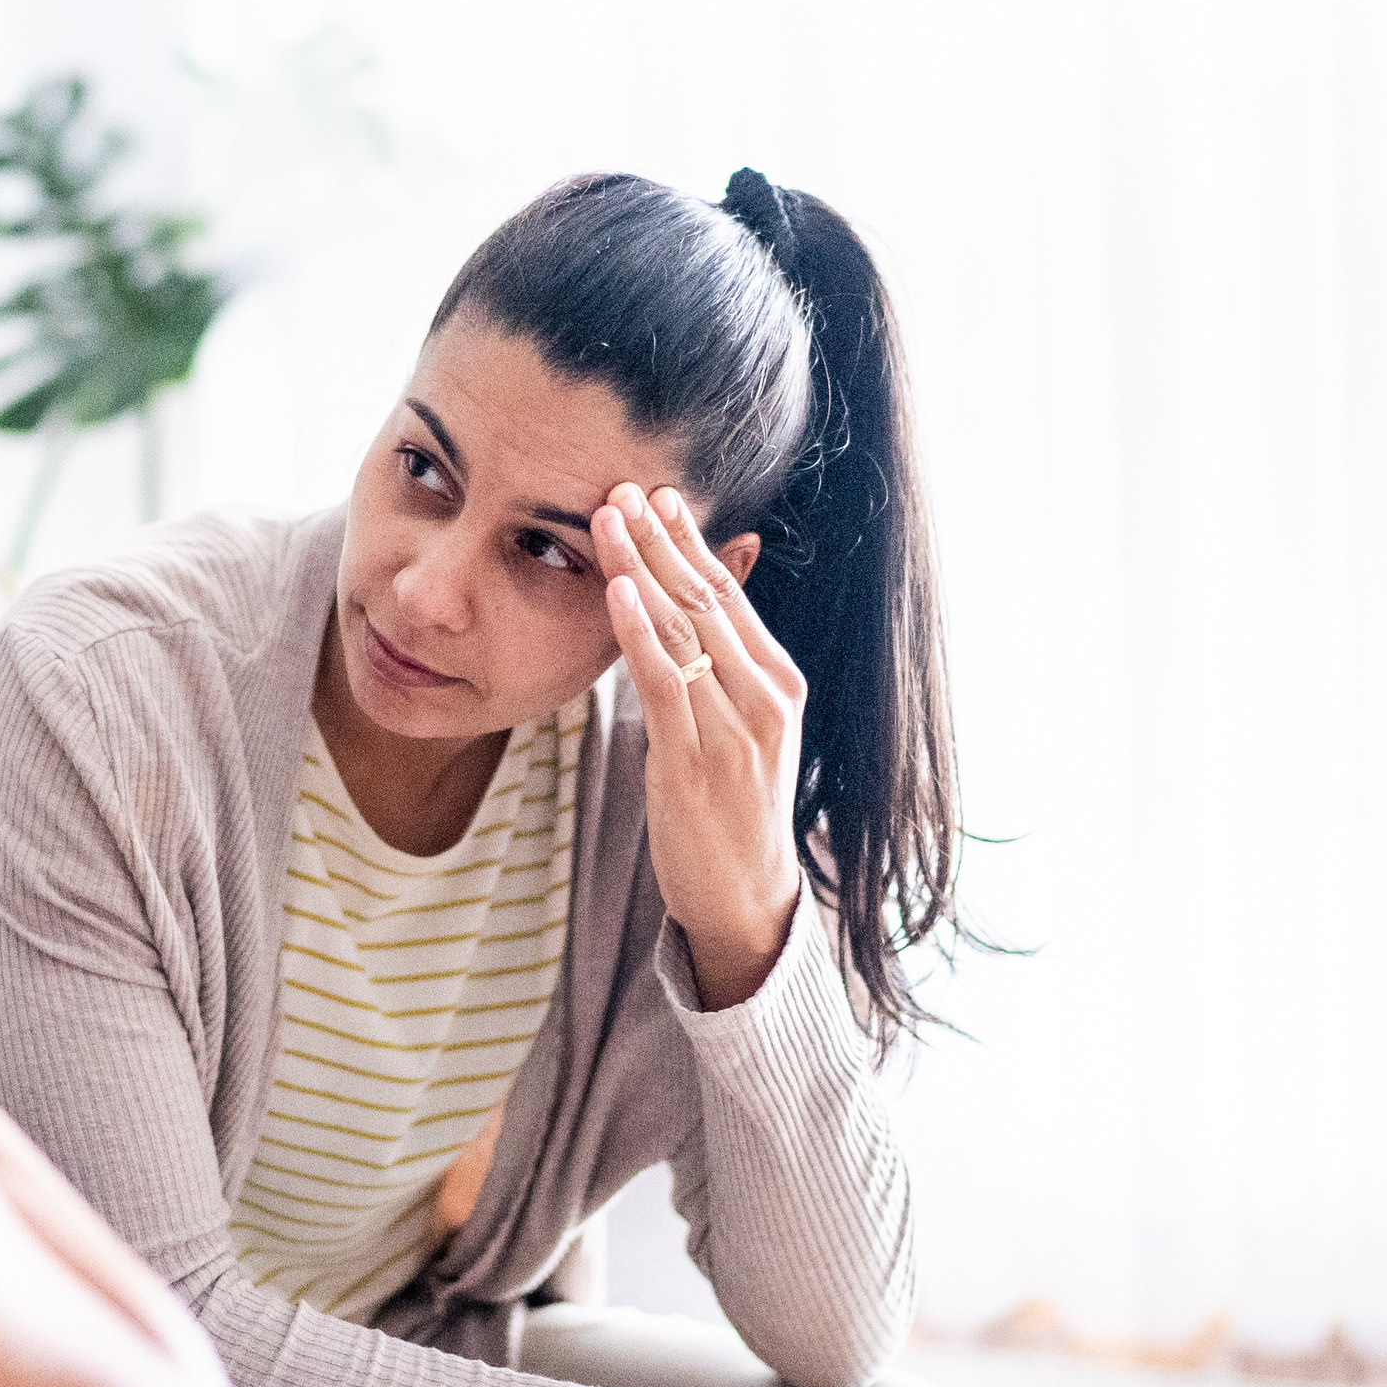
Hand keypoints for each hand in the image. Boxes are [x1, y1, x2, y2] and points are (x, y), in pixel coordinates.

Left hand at [593, 481, 807, 1009]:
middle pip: (706, 599)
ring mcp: (735, 728)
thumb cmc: (730, 811)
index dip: (691, 542)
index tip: (658, 495)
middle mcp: (765, 697)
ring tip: (608, 518)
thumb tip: (686, 613)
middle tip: (623, 487)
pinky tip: (618, 588)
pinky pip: (665, 680)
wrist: (746, 898)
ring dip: (642, 567)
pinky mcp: (697, 760)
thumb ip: (715, 671)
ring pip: (683, 628)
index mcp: (779, 682)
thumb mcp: (735, 729)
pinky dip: (640, 630)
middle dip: (662, 539)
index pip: (729, 595)